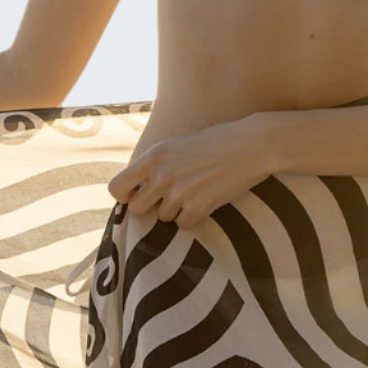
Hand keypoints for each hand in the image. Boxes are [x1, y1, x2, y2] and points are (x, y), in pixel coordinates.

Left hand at [107, 114, 273, 229]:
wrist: (250, 145)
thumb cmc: (216, 142)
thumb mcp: (177, 145)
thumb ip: (156, 165)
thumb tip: (138, 189)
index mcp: (154, 156)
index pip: (117, 187)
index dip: (125, 196)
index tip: (137, 195)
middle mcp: (162, 175)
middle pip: (138, 209)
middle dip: (151, 207)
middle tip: (169, 198)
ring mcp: (179, 193)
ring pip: (163, 217)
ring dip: (177, 210)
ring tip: (196, 192)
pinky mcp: (198, 207)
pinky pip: (183, 225)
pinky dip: (193, 217)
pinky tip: (206, 199)